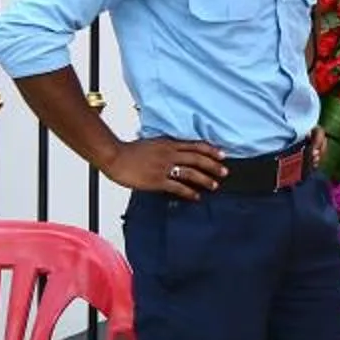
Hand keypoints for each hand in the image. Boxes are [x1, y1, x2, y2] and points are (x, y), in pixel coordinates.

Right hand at [107, 138, 224, 199]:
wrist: (114, 156)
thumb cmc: (130, 151)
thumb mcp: (153, 143)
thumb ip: (166, 147)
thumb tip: (178, 152)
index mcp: (169, 144)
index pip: (195, 145)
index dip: (211, 150)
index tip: (222, 155)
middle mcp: (169, 154)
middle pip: (197, 159)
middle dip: (213, 166)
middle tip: (225, 172)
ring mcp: (163, 167)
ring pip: (191, 172)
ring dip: (205, 179)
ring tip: (214, 185)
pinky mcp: (156, 180)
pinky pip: (177, 187)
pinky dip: (189, 192)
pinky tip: (196, 196)